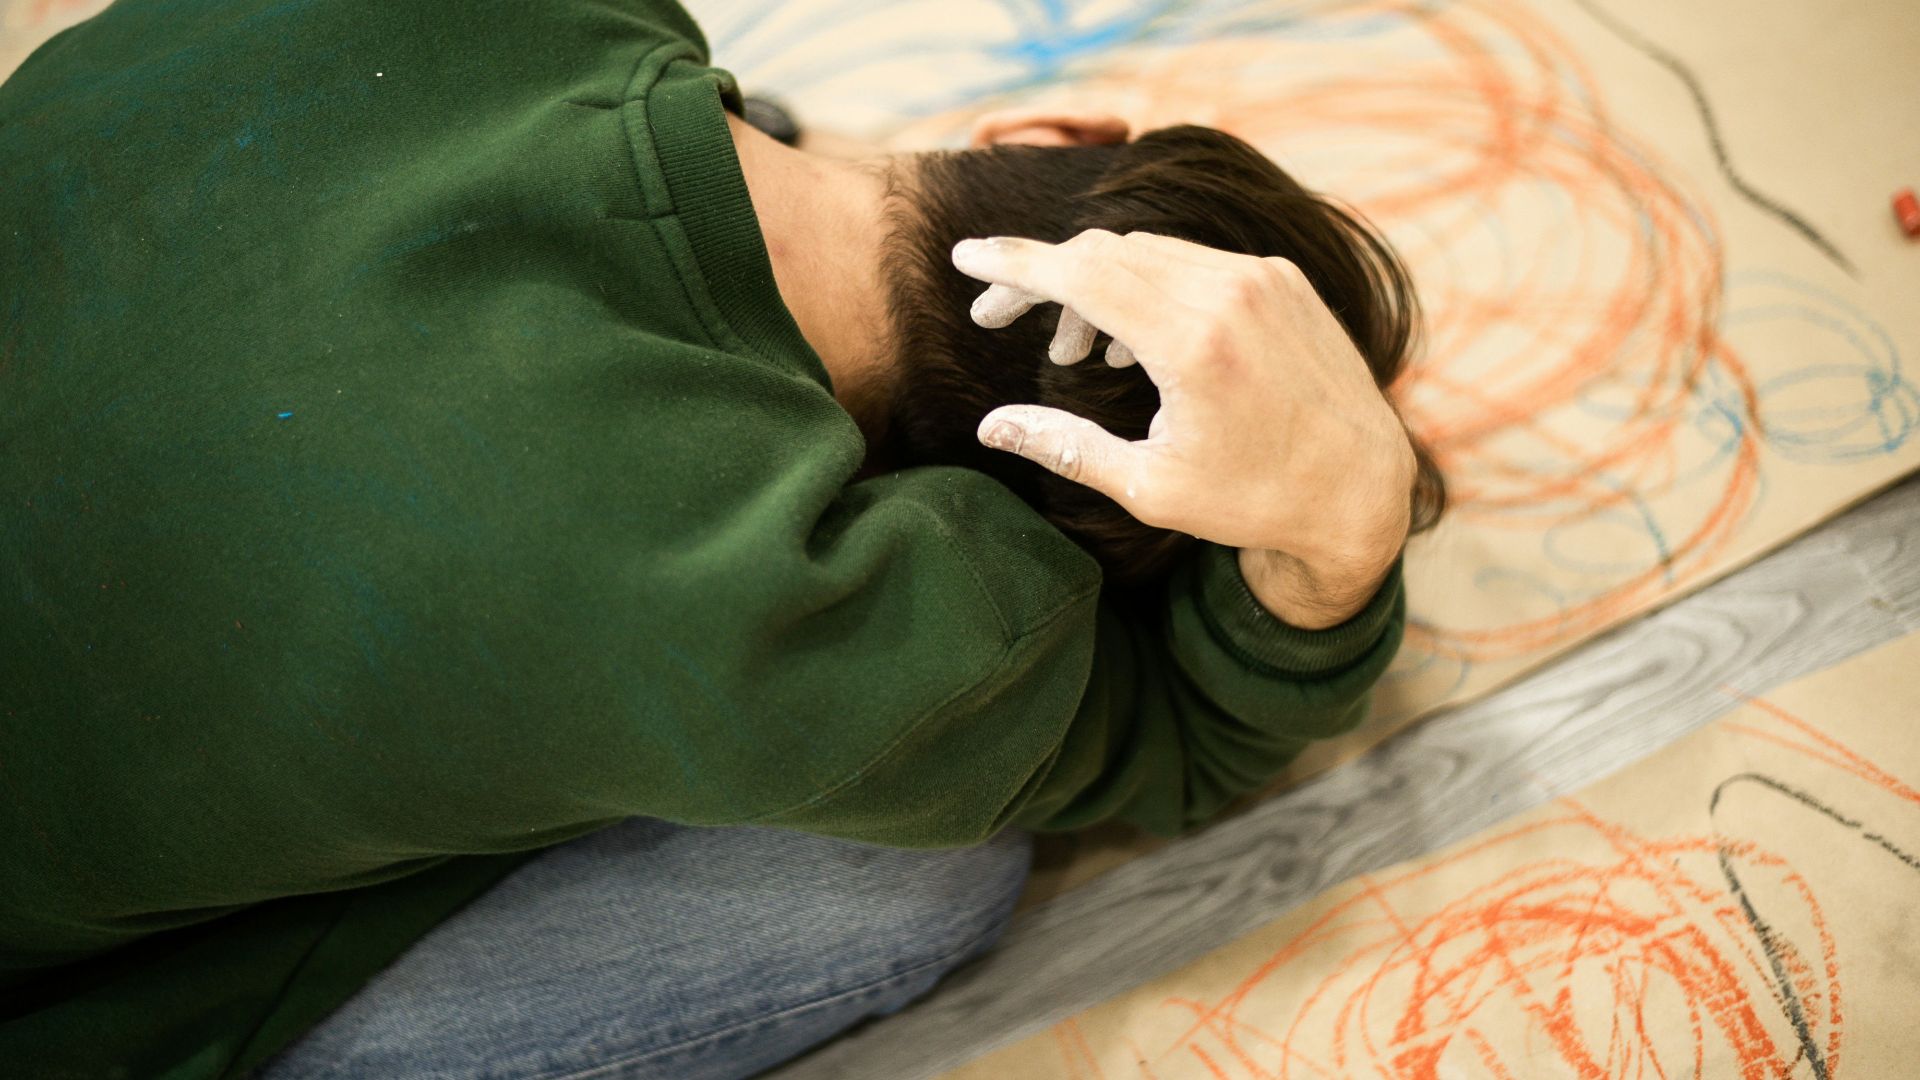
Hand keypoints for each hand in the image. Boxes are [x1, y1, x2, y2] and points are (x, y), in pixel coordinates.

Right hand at [952, 230, 1414, 625]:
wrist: (1360, 490)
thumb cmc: (1252, 500)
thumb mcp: (1150, 487)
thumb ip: (1065, 447)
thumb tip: (992, 426)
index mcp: (1195, 344)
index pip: (1082, 273)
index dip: (1014, 262)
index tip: (964, 258)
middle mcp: (1232, 294)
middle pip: (1105, 254)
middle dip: (1043, 279)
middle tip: (999, 318)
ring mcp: (1263, 279)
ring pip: (1147, 253)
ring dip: (1095, 285)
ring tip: (1072, 353)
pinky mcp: (1283, 279)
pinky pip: (1191, 260)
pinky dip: (1147, 284)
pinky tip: (1132, 342)